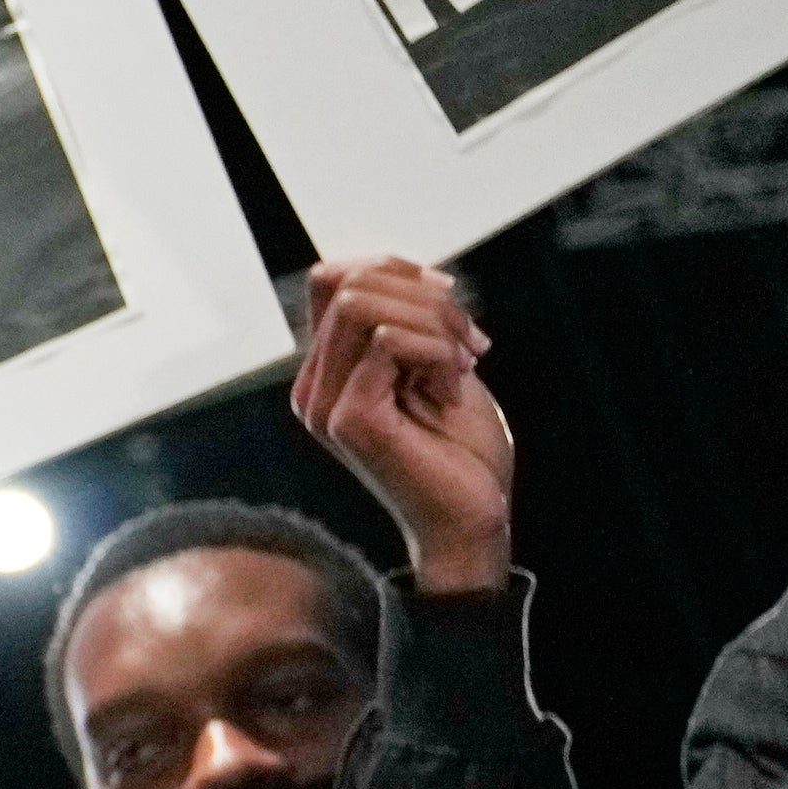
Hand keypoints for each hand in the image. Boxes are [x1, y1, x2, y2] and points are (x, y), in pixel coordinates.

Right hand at [292, 257, 514, 592]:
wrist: (473, 520)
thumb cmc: (462, 452)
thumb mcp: (437, 367)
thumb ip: (408, 323)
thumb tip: (399, 268)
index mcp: (328, 371)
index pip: (334, 278)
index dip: (395, 268)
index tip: (451, 299)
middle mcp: (314, 385)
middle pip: (348, 283)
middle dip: (425, 297)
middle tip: (471, 341)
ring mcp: (324, 404)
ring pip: (360, 304)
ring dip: (432, 321)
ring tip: (465, 361)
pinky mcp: (348, 419)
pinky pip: (385, 342)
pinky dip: (436, 350)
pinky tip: (454, 385)